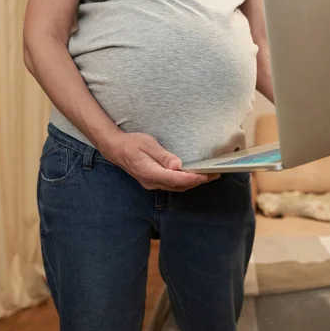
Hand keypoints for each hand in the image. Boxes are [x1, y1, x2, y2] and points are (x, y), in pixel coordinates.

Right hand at [102, 132, 218, 191]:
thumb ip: (163, 156)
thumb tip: (177, 166)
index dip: (192, 178)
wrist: (115, 148)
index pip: (175, 179)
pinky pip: (172, 185)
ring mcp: (152, 184)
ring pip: (176, 187)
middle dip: (197, 181)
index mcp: (150, 172)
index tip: (205, 175)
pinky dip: (184, 182)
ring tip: (208, 175)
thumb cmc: (131, 143)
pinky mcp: (153, 182)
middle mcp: (152, 182)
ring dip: (192, 183)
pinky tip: (193, 176)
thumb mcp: (147, 144)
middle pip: (179, 186)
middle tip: (215, 174)